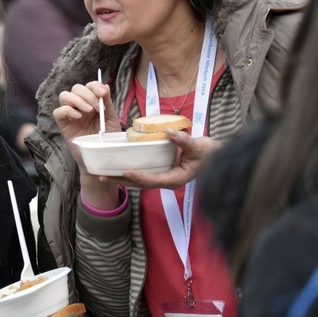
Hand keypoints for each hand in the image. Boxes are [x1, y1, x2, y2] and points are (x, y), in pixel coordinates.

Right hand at [53, 81, 120, 170]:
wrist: (101, 156)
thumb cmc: (107, 139)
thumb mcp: (111, 119)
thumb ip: (107, 103)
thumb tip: (106, 86)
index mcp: (92, 102)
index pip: (88, 86)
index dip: (94, 86)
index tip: (103, 94)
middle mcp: (79, 106)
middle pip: (76, 88)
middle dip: (87, 94)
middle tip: (96, 107)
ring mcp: (70, 115)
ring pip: (64, 95)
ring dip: (77, 100)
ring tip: (88, 111)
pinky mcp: (63, 125)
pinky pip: (58, 112)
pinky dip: (68, 110)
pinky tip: (78, 117)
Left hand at [105, 130, 220, 189]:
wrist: (216, 156)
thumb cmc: (209, 153)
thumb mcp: (199, 146)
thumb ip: (184, 140)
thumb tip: (170, 132)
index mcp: (175, 179)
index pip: (152, 180)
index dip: (138, 177)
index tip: (125, 172)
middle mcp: (167, 181)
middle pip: (140, 184)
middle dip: (121, 181)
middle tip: (101, 177)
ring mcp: (163, 178)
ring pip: (139, 181)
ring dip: (122, 179)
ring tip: (103, 176)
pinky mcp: (162, 172)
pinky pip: (142, 175)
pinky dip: (130, 173)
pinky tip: (117, 169)